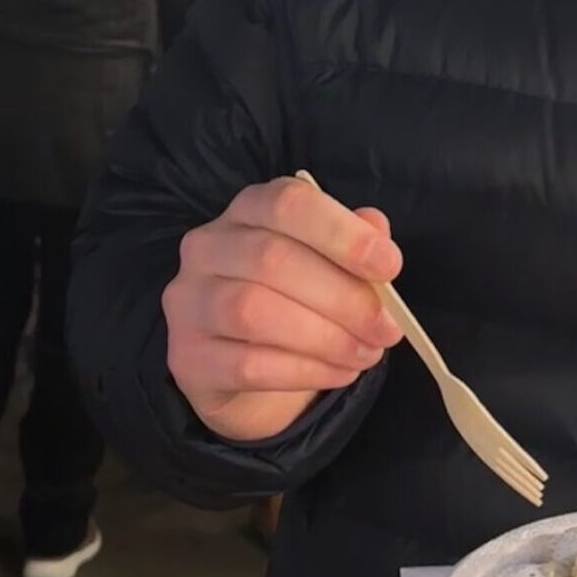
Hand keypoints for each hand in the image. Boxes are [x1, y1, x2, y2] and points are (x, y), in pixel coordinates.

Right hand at [164, 175, 403, 442]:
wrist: (241, 367)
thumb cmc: (295, 298)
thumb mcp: (329, 263)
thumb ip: (353, 243)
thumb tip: (379, 235)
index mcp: (249, 209)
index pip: (287, 203)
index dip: (342, 233)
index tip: (389, 266)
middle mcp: (208, 246)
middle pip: (274, 260)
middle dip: (344, 298)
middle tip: (388, 329)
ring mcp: (189, 301)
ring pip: (254, 312)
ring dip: (326, 338)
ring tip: (366, 353)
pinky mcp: (187, 356)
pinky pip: (248, 365)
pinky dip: (305, 372)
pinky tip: (340, 373)